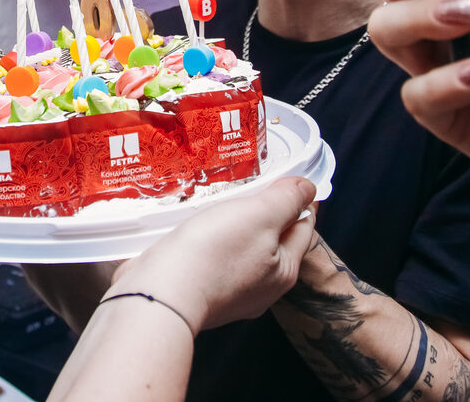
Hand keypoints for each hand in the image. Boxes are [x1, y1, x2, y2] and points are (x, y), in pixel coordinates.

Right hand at [110, 177, 316, 331]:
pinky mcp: (202, 290)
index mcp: (284, 271)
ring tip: (221, 200)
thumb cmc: (213, 253)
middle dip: (265, 211)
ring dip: (235, 225)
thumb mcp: (259, 215)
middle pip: (273, 239)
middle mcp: (262, 287)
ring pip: (243, 248)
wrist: (160, 292)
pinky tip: (198, 226)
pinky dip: (212, 240)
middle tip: (250, 183)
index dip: (299, 198)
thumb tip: (308, 188)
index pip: (303, 226)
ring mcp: (231, 292)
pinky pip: (216, 257)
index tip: (286, 176)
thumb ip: (287, 199)